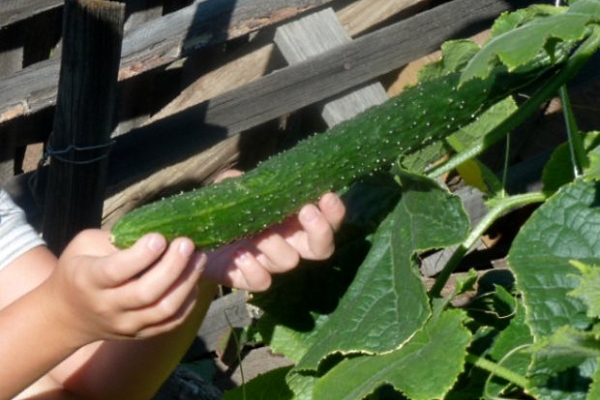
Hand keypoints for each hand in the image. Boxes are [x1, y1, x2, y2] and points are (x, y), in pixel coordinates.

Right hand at [44, 230, 205, 343]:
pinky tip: (193, 279)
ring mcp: (126, 325)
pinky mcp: (142, 334)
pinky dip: (188, 301)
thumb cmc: (80, 268)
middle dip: (173, 266)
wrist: (67, 316)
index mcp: (88, 280)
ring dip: (187, 282)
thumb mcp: (84, 245)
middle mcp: (107, 306)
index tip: (159, 237)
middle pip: (146, 293)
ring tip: (199, 258)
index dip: (141, 255)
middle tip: (187, 243)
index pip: (117, 271)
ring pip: (164, 310)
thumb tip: (157, 226)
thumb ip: (115, 237)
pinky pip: (172, 322)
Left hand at [201, 190, 345, 291]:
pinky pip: (262, 281)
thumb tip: (244, 179)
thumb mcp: (231, 189)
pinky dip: (252, 267)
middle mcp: (289, 244)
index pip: (328, 222)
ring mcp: (271, 264)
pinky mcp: (249, 278)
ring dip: (274, 243)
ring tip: (255, 231)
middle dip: (320, 231)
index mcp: (294, 222)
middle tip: (306, 210)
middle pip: (322, 249)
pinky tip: (239, 252)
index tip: (326, 196)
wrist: (196, 237)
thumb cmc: (224, 210)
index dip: (334, 213)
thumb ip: (240, 182)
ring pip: (289, 260)